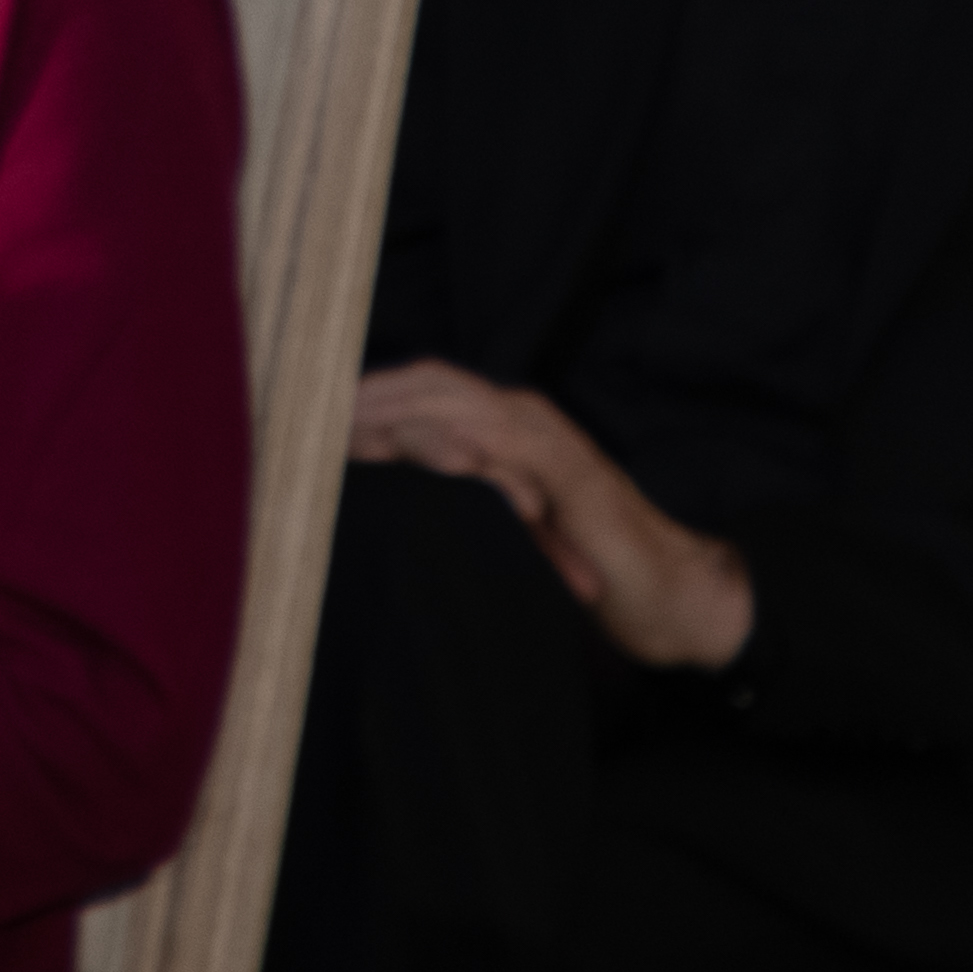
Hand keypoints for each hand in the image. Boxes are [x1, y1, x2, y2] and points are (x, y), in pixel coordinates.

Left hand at [348, 361, 756, 672]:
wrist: (665, 591)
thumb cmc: (581, 558)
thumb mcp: (503, 518)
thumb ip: (458, 490)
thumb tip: (385, 485)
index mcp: (503, 421)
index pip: (423, 386)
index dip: (366, 393)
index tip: (307, 407)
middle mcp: (523, 416)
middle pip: (431, 380)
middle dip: (367, 391)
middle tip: (308, 410)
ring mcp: (547, 439)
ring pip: (458, 401)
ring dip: (396, 408)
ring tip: (339, 423)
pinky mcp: (568, 474)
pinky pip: (503, 444)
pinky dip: (456, 439)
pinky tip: (414, 447)